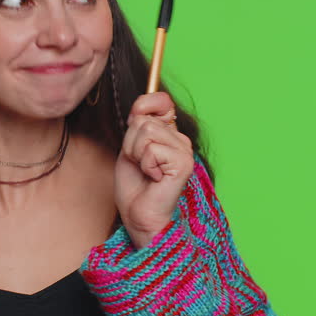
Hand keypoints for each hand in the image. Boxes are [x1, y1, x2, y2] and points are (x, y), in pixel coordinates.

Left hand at [116, 92, 193, 247]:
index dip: (142, 108)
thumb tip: (142, 103)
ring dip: (136, 153)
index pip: (161, 99)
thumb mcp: (130, 147)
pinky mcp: (184, 163)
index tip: (135, 133)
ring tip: (146, 171)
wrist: (139, 215)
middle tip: (139, 164)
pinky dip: (145, 165)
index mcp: (170, 133)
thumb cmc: (134, 186)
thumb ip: (138, 123)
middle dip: (131, 143)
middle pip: (143, 119)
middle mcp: (181, 139)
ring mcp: (185, 151)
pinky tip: (153, 178)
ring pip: (146, 132)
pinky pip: (152, 150)